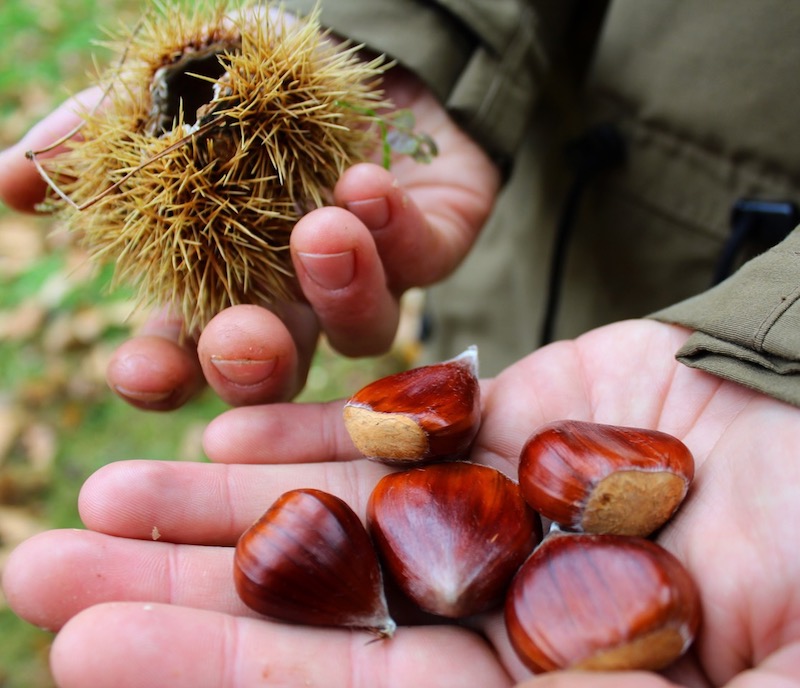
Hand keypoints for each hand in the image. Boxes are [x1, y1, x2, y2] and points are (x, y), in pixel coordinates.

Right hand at [0, 68, 500, 408]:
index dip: (162, 373)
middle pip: (276, 371)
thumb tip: (8, 177)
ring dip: (337, 288)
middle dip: (254, 366)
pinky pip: (420, 260)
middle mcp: (296, 298)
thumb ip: (103, 135)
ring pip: (359, 331)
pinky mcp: (429, 248)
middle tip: (242, 338)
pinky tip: (366, 184)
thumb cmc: (259, 74)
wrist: (364, 39)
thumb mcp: (173, 86)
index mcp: (224, 278)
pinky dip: (392, 229)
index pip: (184, 353)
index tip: (141, 370)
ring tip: (319, 229)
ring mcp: (369, 281)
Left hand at [5, 319, 798, 686]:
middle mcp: (488, 614)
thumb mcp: (756, 680)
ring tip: (95, 490)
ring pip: (329, 510)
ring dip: (212, 504)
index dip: (219, 680)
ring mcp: (495, 510)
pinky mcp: (515, 422)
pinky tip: (220, 422)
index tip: (86, 655)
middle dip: (171, 594)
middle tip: (34, 570)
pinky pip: (394, 424)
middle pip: (307, 610)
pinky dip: (310, 424)